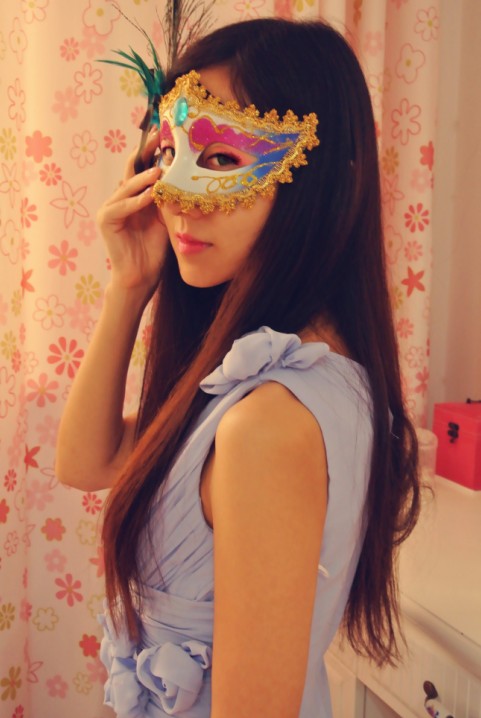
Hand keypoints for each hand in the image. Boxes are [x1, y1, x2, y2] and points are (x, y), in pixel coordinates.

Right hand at [96, 128, 168, 297]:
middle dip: (144, 152)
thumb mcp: (166, 219)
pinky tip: (149, 196)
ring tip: (159, 170)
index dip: (151, 152)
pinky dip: (136, 202)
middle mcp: (121, 198)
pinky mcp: (105, 221)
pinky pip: (121, 207)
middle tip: (157, 136)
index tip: (165, 134)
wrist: (142, 276)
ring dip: (143, 178)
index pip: (142, 169)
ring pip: (127, 187)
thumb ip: (168, 199)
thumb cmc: (155, 250)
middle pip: (132, 170)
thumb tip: (182, 176)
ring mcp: (111, 208)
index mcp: (135, 196)